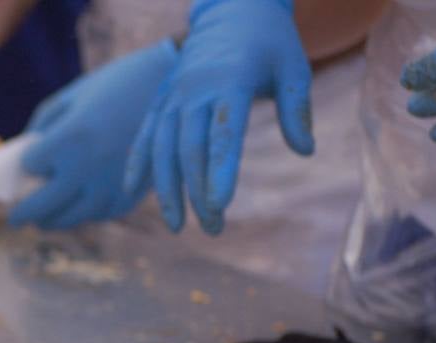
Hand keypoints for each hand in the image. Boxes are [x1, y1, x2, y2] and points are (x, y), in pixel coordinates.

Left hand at [9, 40, 178, 229]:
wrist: (171, 86)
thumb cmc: (116, 84)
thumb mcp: (72, 96)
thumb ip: (42, 126)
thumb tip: (25, 160)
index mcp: (70, 138)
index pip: (31, 166)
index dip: (29, 162)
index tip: (31, 161)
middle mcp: (86, 169)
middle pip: (41, 206)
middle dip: (24, 213)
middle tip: (15, 219)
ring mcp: (108, 188)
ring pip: (68, 219)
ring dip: (51, 221)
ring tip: (42, 221)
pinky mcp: (128, 198)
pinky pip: (97, 215)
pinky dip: (84, 213)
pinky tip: (78, 207)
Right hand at [122, 0, 313, 235]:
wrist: (232, 9)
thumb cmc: (270, 44)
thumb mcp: (294, 68)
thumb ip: (297, 110)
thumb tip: (304, 150)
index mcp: (231, 81)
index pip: (223, 133)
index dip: (220, 171)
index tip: (219, 205)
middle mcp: (195, 90)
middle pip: (190, 149)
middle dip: (197, 192)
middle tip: (213, 228)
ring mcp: (174, 95)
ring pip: (163, 148)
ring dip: (167, 189)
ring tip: (177, 226)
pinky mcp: (162, 99)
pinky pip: (145, 135)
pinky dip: (137, 163)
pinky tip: (131, 192)